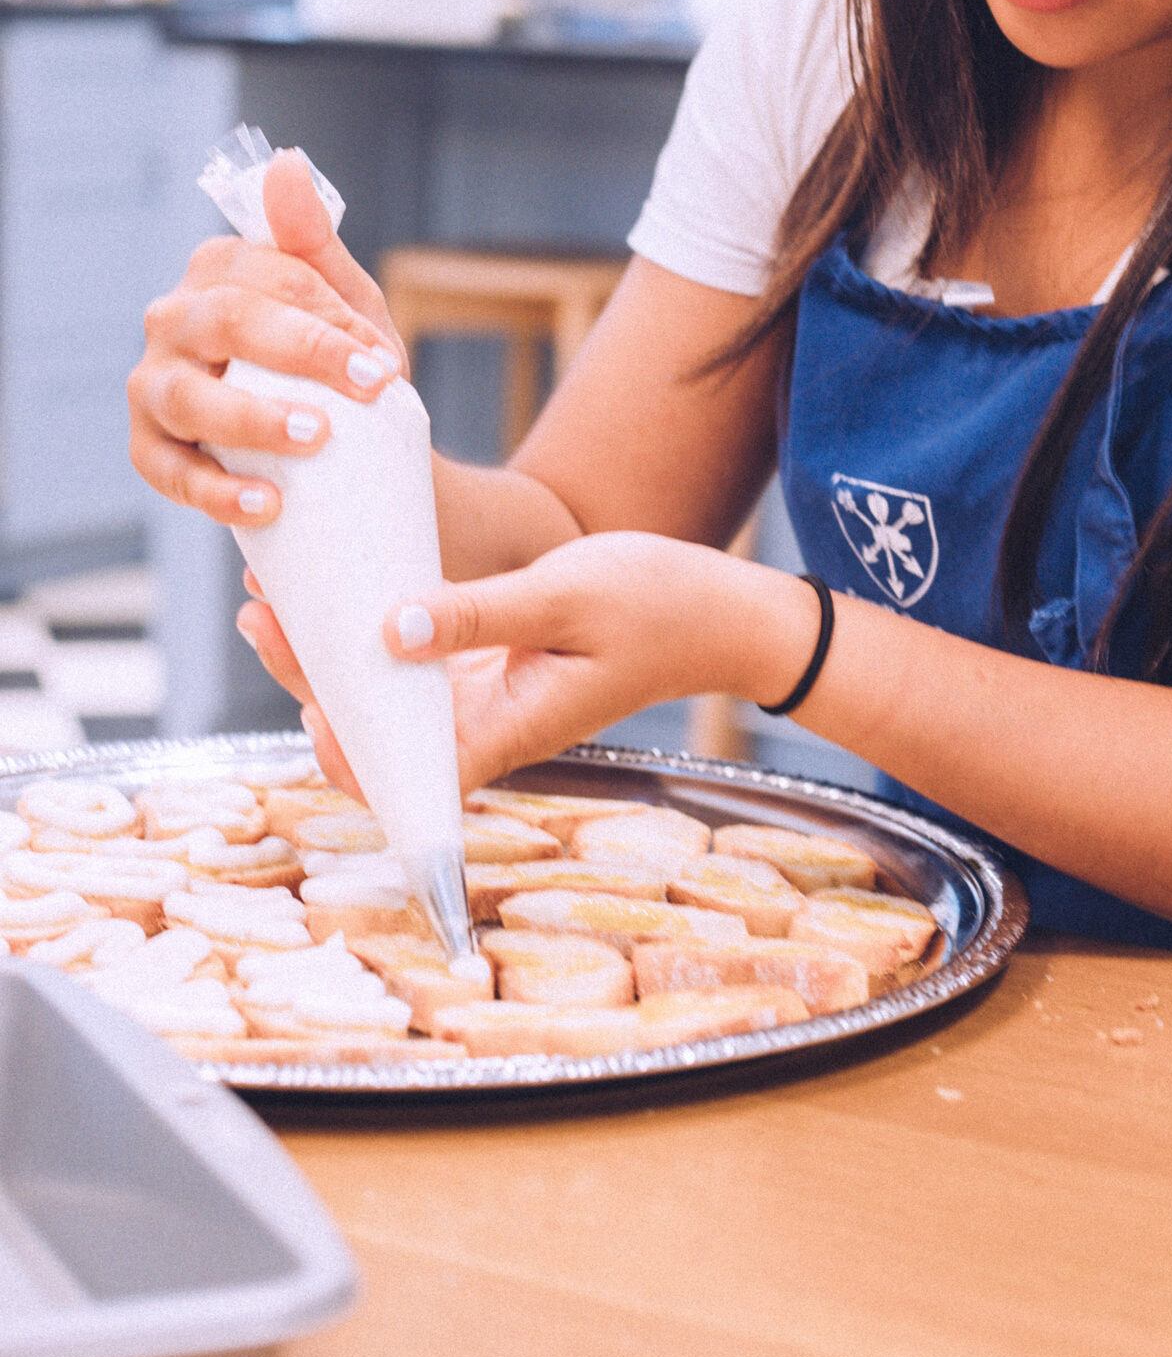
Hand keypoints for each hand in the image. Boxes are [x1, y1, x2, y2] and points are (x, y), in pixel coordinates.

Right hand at [129, 151, 406, 528]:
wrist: (340, 448)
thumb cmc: (334, 362)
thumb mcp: (341, 298)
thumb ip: (314, 239)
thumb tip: (286, 161)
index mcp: (217, 270)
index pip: (271, 277)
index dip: (331, 320)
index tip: (385, 366)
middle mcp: (173, 319)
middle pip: (227, 323)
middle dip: (302, 354)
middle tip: (369, 392)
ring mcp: (153, 385)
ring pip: (188, 397)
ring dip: (252, 419)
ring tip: (314, 437)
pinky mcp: (149, 448)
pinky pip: (171, 471)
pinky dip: (218, 491)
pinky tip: (267, 504)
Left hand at [237, 536, 818, 795]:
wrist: (724, 614)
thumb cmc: (658, 605)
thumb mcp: (564, 595)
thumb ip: (476, 613)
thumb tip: (388, 627)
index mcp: (506, 730)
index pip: (401, 771)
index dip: (339, 742)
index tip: (296, 680)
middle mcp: (489, 727)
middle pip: (378, 729)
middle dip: (311, 675)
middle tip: (261, 604)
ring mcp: (489, 701)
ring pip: (391, 695)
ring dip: (335, 652)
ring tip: (280, 589)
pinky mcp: (494, 670)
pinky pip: (418, 664)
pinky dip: (376, 631)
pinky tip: (345, 585)